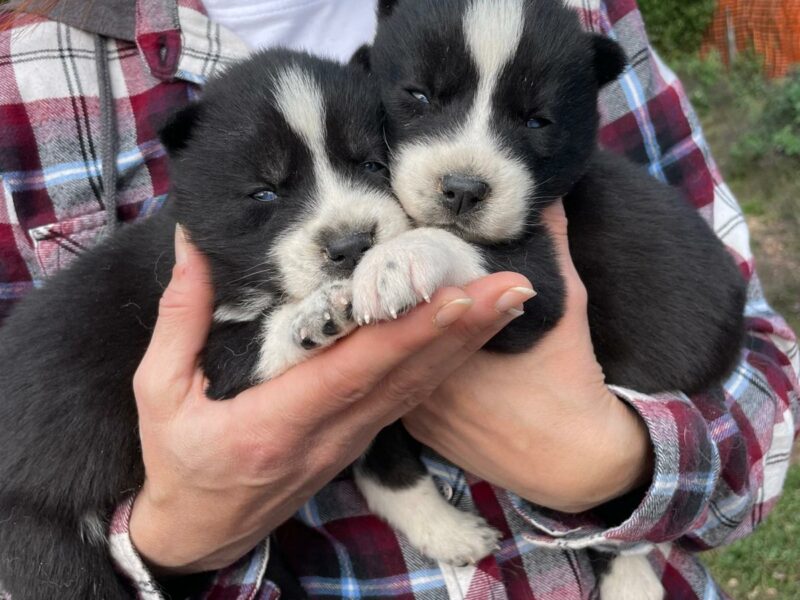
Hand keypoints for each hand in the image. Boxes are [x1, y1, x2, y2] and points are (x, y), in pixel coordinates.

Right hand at [129, 225, 532, 573]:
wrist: (202, 532)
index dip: (409, 333)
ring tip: (509, 301)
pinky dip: (445, 364)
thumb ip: (181, 319)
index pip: (357, 370)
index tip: (455, 295)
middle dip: (464, 329)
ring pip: (419, 388)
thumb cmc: (179, 462)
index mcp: (280, 421)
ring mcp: (352, 441)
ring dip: (467, 344)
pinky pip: (409, 398)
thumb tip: (193, 248)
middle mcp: (331, 433)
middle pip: (408, 377)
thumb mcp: (159, 392)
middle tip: (514, 287)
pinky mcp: (359, 440)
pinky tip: (472, 335)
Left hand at [403, 201, 652, 513]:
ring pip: (394, 363)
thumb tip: (548, 197)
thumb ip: (553, 245)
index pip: (411, 299)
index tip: (411, 251)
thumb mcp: (565, 303)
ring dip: (399, 341)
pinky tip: (411, 354)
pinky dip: (406, 373)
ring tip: (401, 309)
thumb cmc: (572, 379)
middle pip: (397, 332)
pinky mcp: (422, 436)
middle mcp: (420, 380)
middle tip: (398, 271)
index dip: (410, 275)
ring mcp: (417, 413)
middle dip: (400, 304)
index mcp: (446, 343)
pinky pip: (400, 393)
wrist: (577, 462)